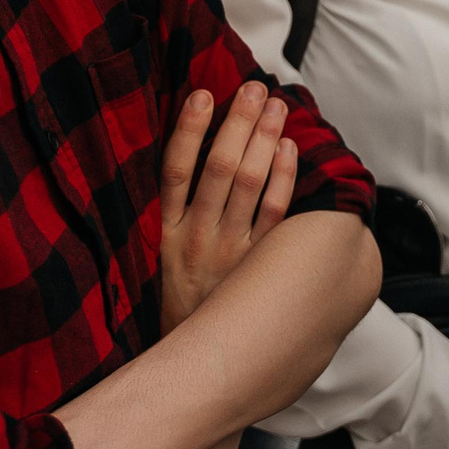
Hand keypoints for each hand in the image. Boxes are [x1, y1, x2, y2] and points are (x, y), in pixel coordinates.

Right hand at [158, 82, 297, 333]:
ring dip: (264, 140)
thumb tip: (194, 150)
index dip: (189, 131)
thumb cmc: (180, 296)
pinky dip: (284, 178)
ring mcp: (230, 251)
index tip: (203, 95)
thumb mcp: (159, 254)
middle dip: (238, 123)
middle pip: (218, 168)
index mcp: (166, 232)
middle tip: (254, 88)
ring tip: (276, 106)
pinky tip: (290, 149)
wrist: (191, 360)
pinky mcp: (260, 265)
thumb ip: (174, 209)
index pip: (175, 171)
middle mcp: (196, 238)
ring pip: (249, 184)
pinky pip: (275, 214)